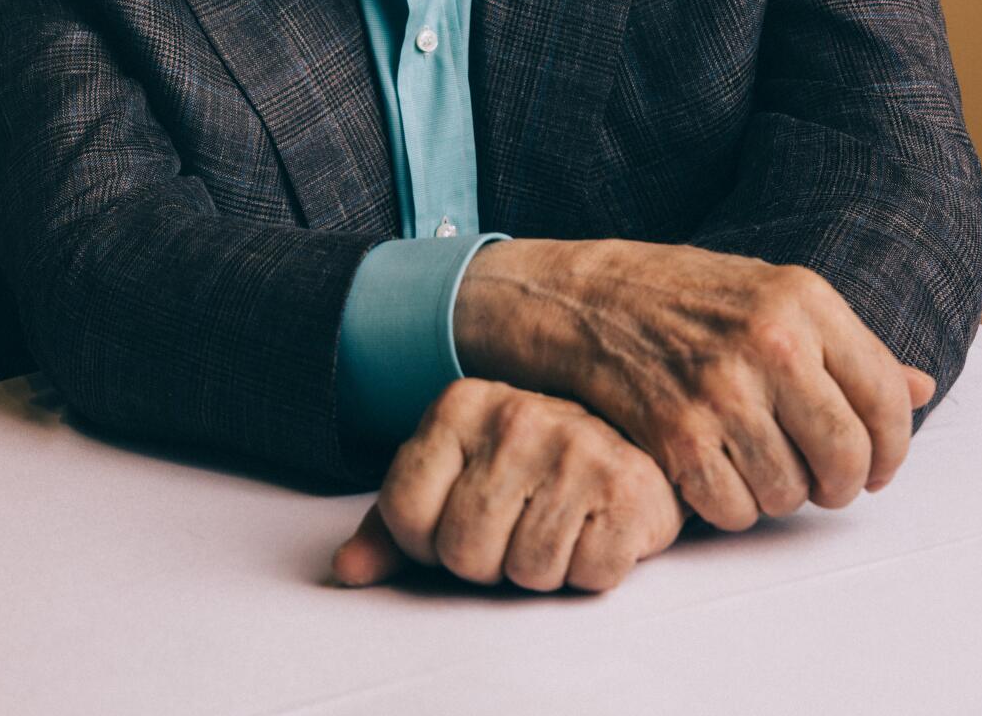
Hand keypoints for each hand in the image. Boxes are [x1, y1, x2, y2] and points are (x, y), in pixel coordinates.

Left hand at [331, 378, 684, 592]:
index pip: (403, 514)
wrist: (633, 441)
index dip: (427, 541)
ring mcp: (574, 448)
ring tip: (558, 522)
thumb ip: (393, 524)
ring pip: (525, 571)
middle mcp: (514, 417)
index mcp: (458, 405)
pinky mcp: (627, 488)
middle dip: (488, 559)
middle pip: (462, 552)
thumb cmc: (530, 467)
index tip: (460, 519)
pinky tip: (595, 527)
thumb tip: (347, 569)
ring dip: (541, 566)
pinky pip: (586, 576)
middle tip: (519, 523)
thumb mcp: (453, 477)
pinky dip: (591, 569)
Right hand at [453, 239, 934, 531]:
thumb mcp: (773, 292)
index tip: (875, 463)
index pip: (887, 400)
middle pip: (848, 458)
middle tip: (820, 480)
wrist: (584, 297)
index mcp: (804, 299)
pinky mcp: (677, 434)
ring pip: (791, 494)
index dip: (891, 448)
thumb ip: (849, 344)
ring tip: (754, 462)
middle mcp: (771, 341)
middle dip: (841, 485)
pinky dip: (728, 506)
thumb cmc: (683, 296)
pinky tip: (713, 470)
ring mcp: (723, 390)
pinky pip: (734, 511)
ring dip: (778, 494)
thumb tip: (920, 387)